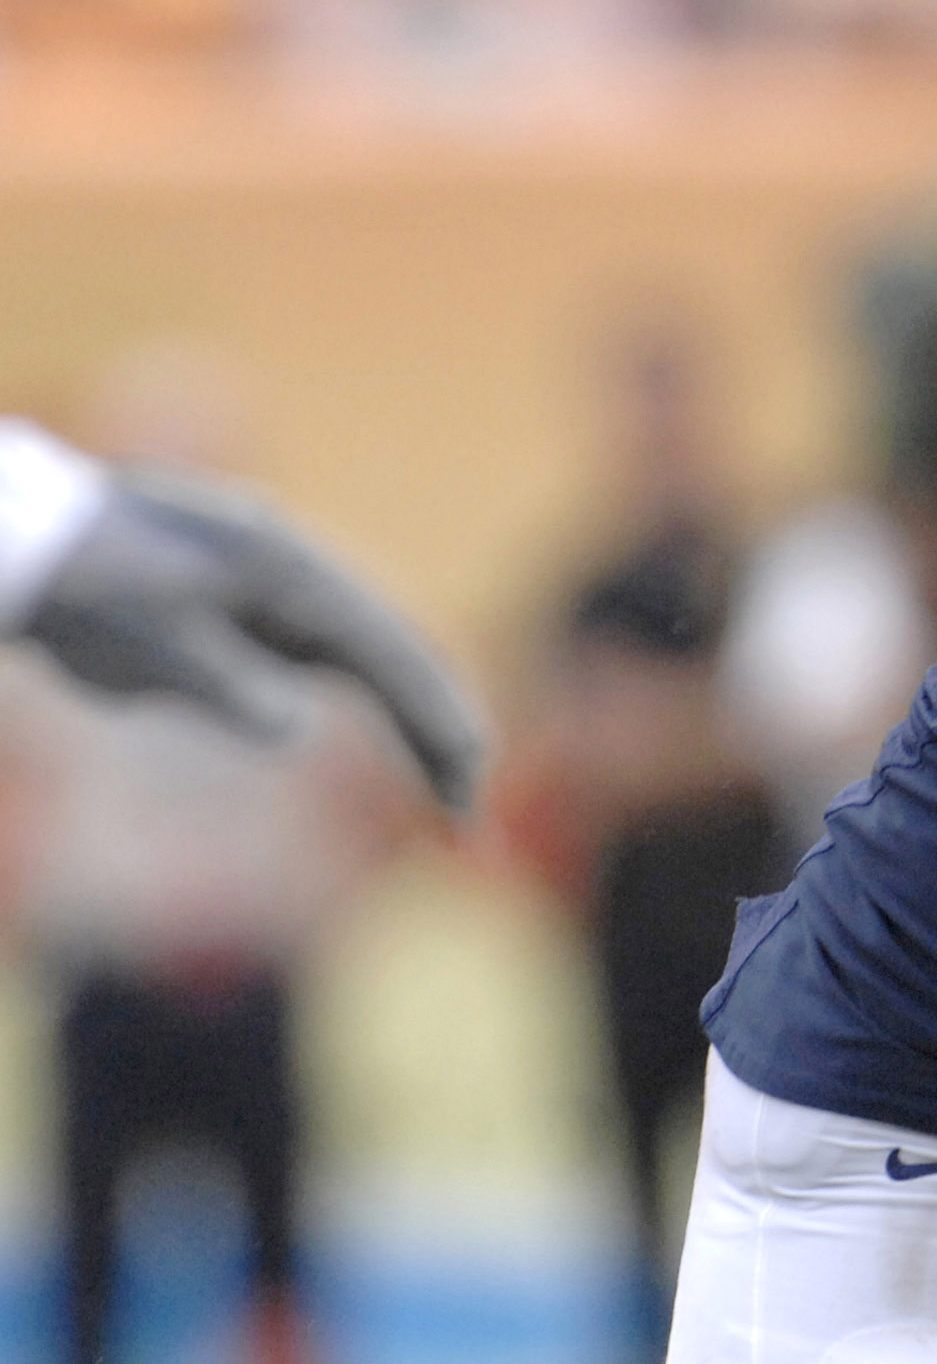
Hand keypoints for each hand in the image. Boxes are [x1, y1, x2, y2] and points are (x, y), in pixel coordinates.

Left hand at [23, 470, 484, 811]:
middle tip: (467, 818)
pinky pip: (339, 663)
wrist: (29, 545)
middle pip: (397, 655)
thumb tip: (294, 727)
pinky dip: (374, 707)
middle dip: (439, 732)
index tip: (466, 786)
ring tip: (448, 796)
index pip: (387, 651)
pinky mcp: (259, 606)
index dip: (434, 718)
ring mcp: (284, 587)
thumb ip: (219, 685)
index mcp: (288, 570)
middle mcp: (302, 572)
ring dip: (414, 725)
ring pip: (375, 661)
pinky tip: (397, 749)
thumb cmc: (79, 595)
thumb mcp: (140, 647)